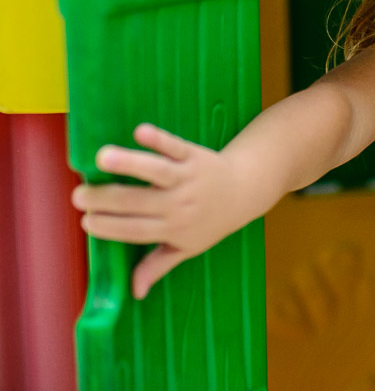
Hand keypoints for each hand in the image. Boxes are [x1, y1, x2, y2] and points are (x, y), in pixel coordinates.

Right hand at [71, 123, 248, 299]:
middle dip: (106, 199)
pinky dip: (160, 140)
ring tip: (102, 158)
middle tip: (78, 195)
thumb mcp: (188, 247)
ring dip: (130, 164)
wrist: (246, 190)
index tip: (85, 221)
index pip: (136, 231)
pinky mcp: (196, 156)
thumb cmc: (212, 221)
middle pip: (139, 202)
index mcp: (174, 229)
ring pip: (158, 172)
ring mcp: (189, 178)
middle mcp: (181, 204)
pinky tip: (140, 131)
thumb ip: (158, 265)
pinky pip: (177, 147)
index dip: (110, 228)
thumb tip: (134, 292)